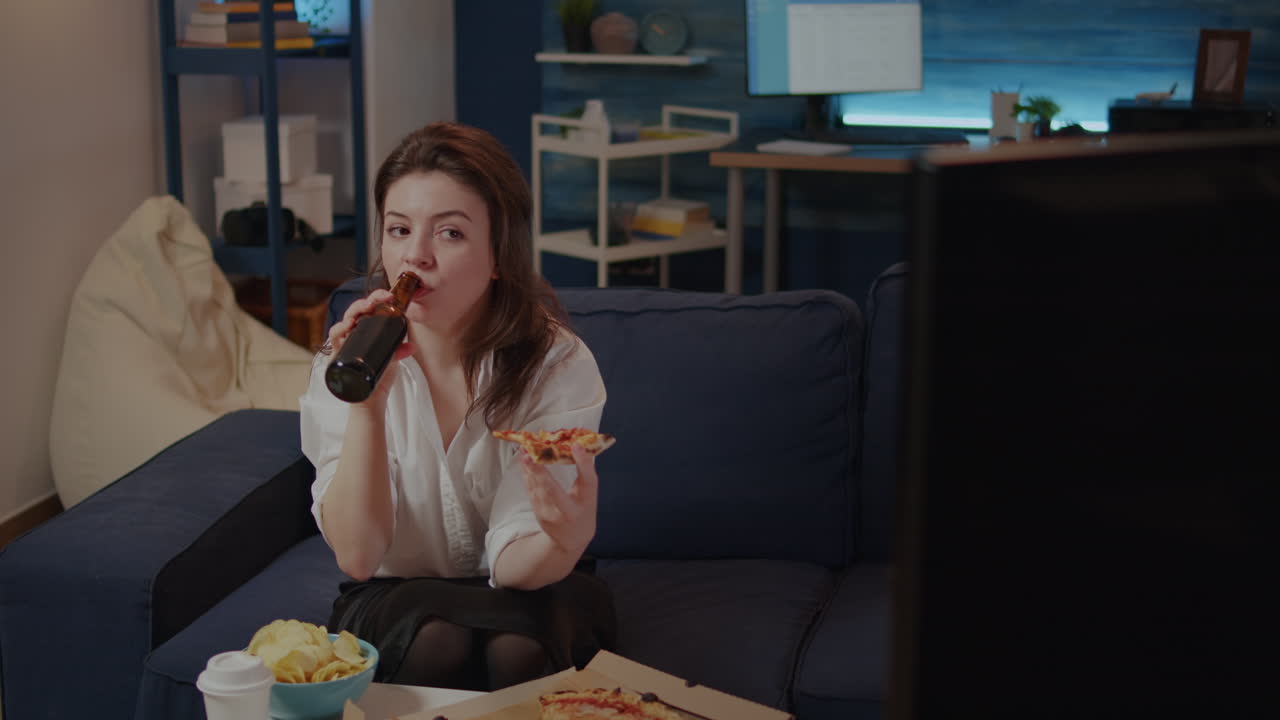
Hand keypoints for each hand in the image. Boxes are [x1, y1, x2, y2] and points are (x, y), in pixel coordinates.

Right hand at [326, 290, 413, 406]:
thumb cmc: (379, 377)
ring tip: (365, 309)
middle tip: (377, 301)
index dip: (376, 299)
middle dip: (364, 302)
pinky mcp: (339, 357)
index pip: (367, 310)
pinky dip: (339, 330)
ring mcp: (344, 346)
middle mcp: (353, 337)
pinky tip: (347, 326)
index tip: (388, 296)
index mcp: (366, 333)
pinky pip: (335, 340)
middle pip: (353, 313)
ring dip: (352, 312)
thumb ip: (400, 350)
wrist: (372, 401)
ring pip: (342, 322)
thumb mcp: (393, 359)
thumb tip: (411, 346)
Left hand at [520, 444, 597, 555]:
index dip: (583, 463)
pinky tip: (523, 462)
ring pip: (537, 488)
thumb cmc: (584, 510)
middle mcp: (569, 510)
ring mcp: (551, 514)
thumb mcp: (589, 494)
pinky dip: (527, 474)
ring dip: (528, 469)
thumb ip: (584, 473)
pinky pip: (531, 490)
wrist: (572, 539)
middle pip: (552, 490)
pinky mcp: (538, 513)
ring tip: (524, 451)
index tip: (576, 445)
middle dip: (540, 472)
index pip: (587, 481)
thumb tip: (576, 443)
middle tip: (530, 454)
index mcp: (587, 502)